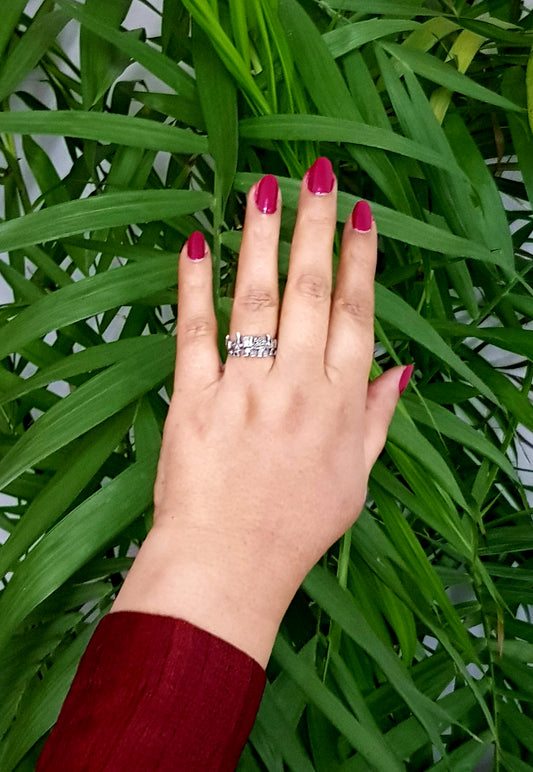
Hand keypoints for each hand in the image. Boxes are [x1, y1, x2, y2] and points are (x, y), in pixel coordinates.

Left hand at [111, 158, 411, 665]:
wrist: (228, 566)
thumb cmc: (296, 527)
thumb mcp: (355, 479)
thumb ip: (379, 419)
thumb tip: (402, 370)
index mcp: (340, 405)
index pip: (357, 316)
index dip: (361, 261)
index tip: (361, 216)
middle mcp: (298, 386)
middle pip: (312, 292)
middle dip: (316, 227)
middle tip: (317, 176)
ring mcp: (244, 390)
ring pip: (258, 298)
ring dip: (264, 239)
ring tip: (265, 188)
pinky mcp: (194, 399)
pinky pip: (196, 331)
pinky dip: (196, 285)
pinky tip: (200, 242)